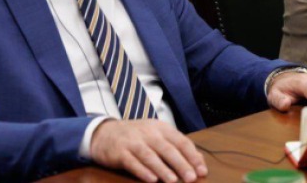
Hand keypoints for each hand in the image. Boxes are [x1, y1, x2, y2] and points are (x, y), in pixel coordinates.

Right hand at [91, 119, 206, 182]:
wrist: (104, 132)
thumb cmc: (137, 137)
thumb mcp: (157, 136)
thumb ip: (176, 147)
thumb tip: (199, 160)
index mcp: (161, 128)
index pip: (181, 141)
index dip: (193, 156)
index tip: (202, 170)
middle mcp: (149, 133)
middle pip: (168, 149)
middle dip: (181, 164)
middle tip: (192, 178)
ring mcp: (134, 142)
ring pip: (150, 156)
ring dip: (163, 169)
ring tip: (173, 181)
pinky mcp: (120, 152)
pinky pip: (133, 162)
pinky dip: (143, 171)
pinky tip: (151, 180)